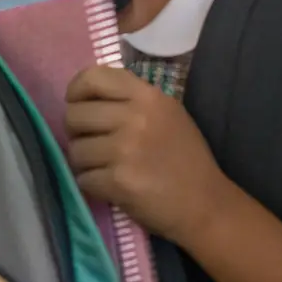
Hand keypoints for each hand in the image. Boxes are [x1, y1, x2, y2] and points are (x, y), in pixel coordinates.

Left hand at [65, 66, 227, 243]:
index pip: (93, 78)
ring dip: (84, 164)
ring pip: (75, 150)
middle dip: (77, 133)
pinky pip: (82, 178)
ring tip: (104, 169)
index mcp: (148, 96)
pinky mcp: (119, 180)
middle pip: (75, 115)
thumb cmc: (185, 159)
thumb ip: (131, 101)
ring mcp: (126, 149)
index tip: (78, 106)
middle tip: (92, 145)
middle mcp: (136, 117)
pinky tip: (110, 187)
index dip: (76, 92)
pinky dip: (92, 186)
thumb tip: (85, 101)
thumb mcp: (167, 115)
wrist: (205, 204)